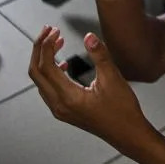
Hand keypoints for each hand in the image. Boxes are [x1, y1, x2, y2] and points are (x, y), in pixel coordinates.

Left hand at [30, 28, 150, 148]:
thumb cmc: (122, 110)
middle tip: (50, 32)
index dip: (47, 46)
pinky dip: (50, 72)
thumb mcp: (114, 79)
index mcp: (67, 98)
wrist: (127, 133)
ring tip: (56, 42)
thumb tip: (90, 37)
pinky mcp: (64, 110)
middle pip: (36, 73)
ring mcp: (59, 109)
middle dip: (40, 50)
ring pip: (40, 80)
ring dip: (45, 59)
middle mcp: (58, 105)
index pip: (46, 67)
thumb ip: (100, 56)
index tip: (55, 31)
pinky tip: (63, 64)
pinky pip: (48, 88)